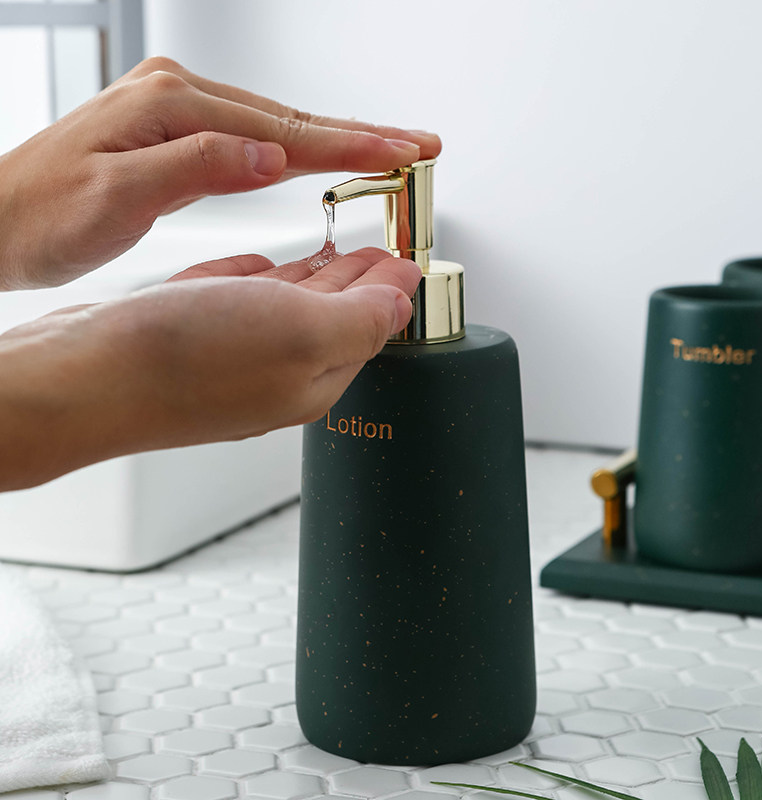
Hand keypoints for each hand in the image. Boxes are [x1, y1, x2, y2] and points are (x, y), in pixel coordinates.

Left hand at [0, 57, 440, 288]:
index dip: (351, 145)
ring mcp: (180, 112)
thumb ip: (196, 169)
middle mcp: (180, 98)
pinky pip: (253, 137)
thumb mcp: (116, 198)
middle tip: (417, 145)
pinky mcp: (178, 134)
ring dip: (335, 141)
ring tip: (385, 151)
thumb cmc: (46, 216)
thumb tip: (270, 155)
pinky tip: (317, 156)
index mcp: (173, 109)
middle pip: (292, 118)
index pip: (284, 129)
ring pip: (278, 126)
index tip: (401, 153)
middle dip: (361, 135)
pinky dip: (296, 148)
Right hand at [0, 248, 419, 490]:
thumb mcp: (302, 332)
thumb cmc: (187, 361)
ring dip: (314, 278)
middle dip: (360, 282)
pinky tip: (263, 268)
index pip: (371, 326)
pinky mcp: (189, 339)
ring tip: (334, 252)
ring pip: (286, 309)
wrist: (84, 378)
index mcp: (313, 377)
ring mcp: (231, 359)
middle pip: (334, 319)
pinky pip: (238, 302)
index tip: (407, 254)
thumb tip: (403, 300)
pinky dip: (258, 281)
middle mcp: (276, 372)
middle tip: (380, 251)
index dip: (392, 286)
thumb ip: (362, 318)